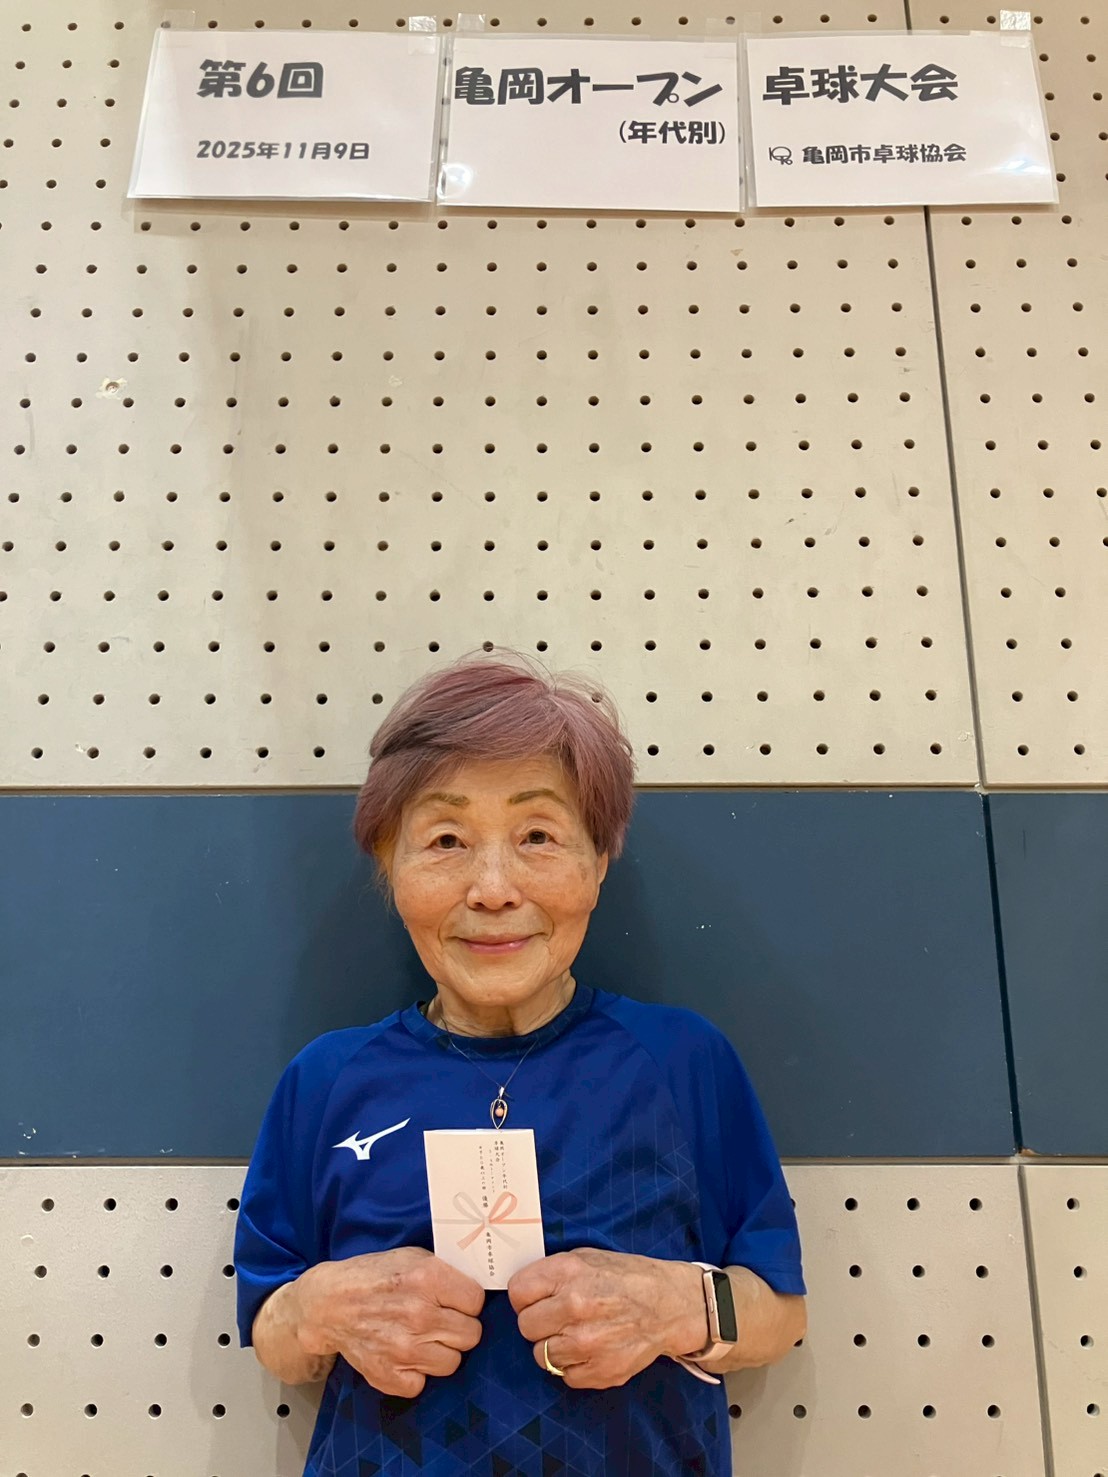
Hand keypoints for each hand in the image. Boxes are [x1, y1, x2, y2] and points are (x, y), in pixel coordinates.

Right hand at [294, 1247, 484, 1398]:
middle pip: (471, 1335)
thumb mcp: (412, 1257)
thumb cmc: (373, 1277)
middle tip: (439, 1320)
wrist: (328, 1304)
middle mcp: (419, 1314)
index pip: (477, 1301)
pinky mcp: (389, 1376)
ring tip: (420, 1337)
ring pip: (452, 1362)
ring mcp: (404, 1349)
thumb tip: (479, 1287)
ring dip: (440, 1351)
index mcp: (428, 1279)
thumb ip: (446, 1272)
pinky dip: (415, 1372)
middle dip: (458, 1327)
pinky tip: (403, 1354)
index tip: (454, 1301)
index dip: (467, 1301)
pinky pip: (423, 1383)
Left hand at [508, 1249, 706, 1389]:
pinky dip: (574, 1365)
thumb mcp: (587, 1258)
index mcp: (568, 1273)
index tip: (537, 1298)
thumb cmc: (627, 1277)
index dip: (526, 1297)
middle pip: (526, 1327)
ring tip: (578, 1332)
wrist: (670, 1305)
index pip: (517, 1293)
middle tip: (559, 1317)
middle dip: (539, 1322)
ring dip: (556, 1346)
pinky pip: (565, 1376)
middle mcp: (574, 1307)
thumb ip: (552, 1274)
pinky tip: (592, 1348)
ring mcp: (587, 1343)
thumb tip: (521, 1292)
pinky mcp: (600, 1372)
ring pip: (542, 1355)